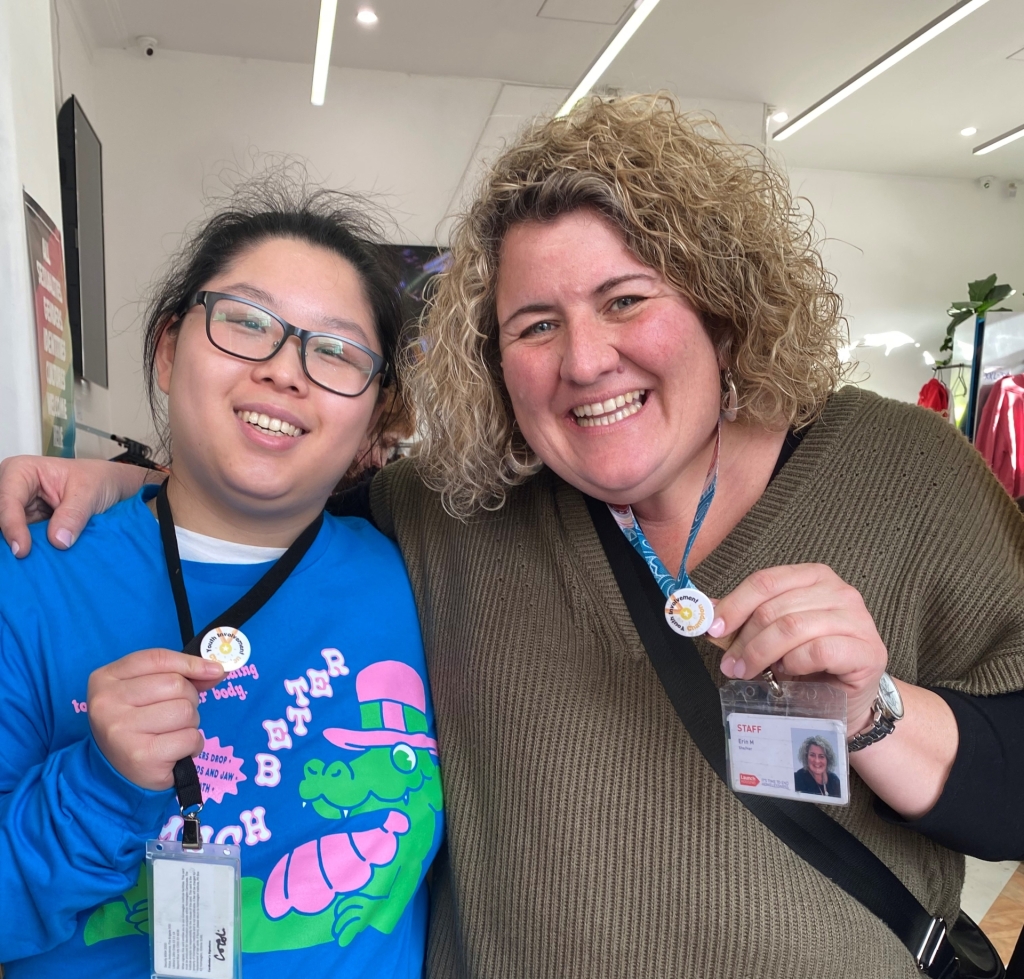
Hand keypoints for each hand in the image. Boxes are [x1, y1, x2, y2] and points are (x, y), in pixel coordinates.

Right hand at [0, 456, 151, 558]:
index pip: (7, 501)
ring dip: (20, 545)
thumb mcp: (90, 493)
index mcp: (21, 471)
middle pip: (3, 517)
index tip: (22, 550)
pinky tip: (36, 560)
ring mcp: (18, 508)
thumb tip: (58, 541)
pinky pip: (21, 540)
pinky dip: (29, 549)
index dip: (12, 526)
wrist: (111, 487)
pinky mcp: (27, 524)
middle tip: (23, 557)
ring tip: (31, 561)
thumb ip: (73, 515)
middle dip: (10, 536)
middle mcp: (12, 489)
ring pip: (8, 531)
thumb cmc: (98, 480)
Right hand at [88, 649, 223, 790]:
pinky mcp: (141, 757)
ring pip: (185, 711)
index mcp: (105, 679)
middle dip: (189, 699)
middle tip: (175, 715)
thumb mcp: (146, 690)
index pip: (157, 658)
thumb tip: (217, 670)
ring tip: (173, 733)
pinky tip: (177, 751)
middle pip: (175, 684)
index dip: (190, 662)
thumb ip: (180, 675)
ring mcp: (122, 731)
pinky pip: (190, 738)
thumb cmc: (136, 722)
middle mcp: (107, 703)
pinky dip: (193, 744)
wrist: (114, 771)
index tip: (213, 670)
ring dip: (191, 723)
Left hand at [707, 564, 887, 733]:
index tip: (714, 629)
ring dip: (762, 653)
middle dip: (745, 639)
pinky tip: (788, 672)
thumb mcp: (772, 636)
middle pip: (776, 608)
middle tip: (730, 664)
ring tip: (751, 671)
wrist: (847, 700)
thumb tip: (705, 608)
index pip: (765, 581)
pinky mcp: (867, 650)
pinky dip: (794, 663)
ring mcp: (857, 619)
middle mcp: (839, 592)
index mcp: (814, 577)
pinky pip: (817, 650)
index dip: (734, 605)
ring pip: (793, 627)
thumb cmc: (809, 665)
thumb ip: (744, 619)